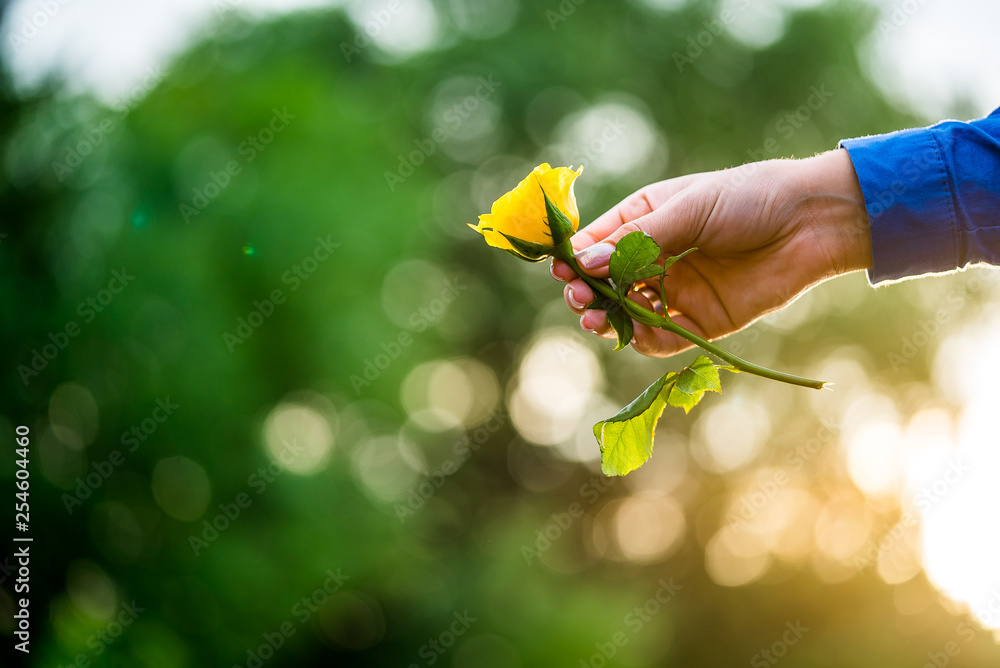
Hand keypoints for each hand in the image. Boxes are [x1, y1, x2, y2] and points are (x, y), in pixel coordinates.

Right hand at [551, 149, 871, 356]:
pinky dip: (644, 339)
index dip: (577, 257)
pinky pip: (662, 337)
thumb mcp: (691, 208)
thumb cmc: (751, 198)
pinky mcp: (701, 321)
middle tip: (578, 298)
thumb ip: (640, 239)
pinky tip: (635, 332)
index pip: (599, 241)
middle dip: (587, 291)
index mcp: (648, 219)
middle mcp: (657, 257)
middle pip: (607, 282)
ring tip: (595, 318)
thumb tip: (587, 261)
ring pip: (629, 312)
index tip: (561, 270)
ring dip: (608, 318)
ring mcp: (677, 290)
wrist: (814, 223)